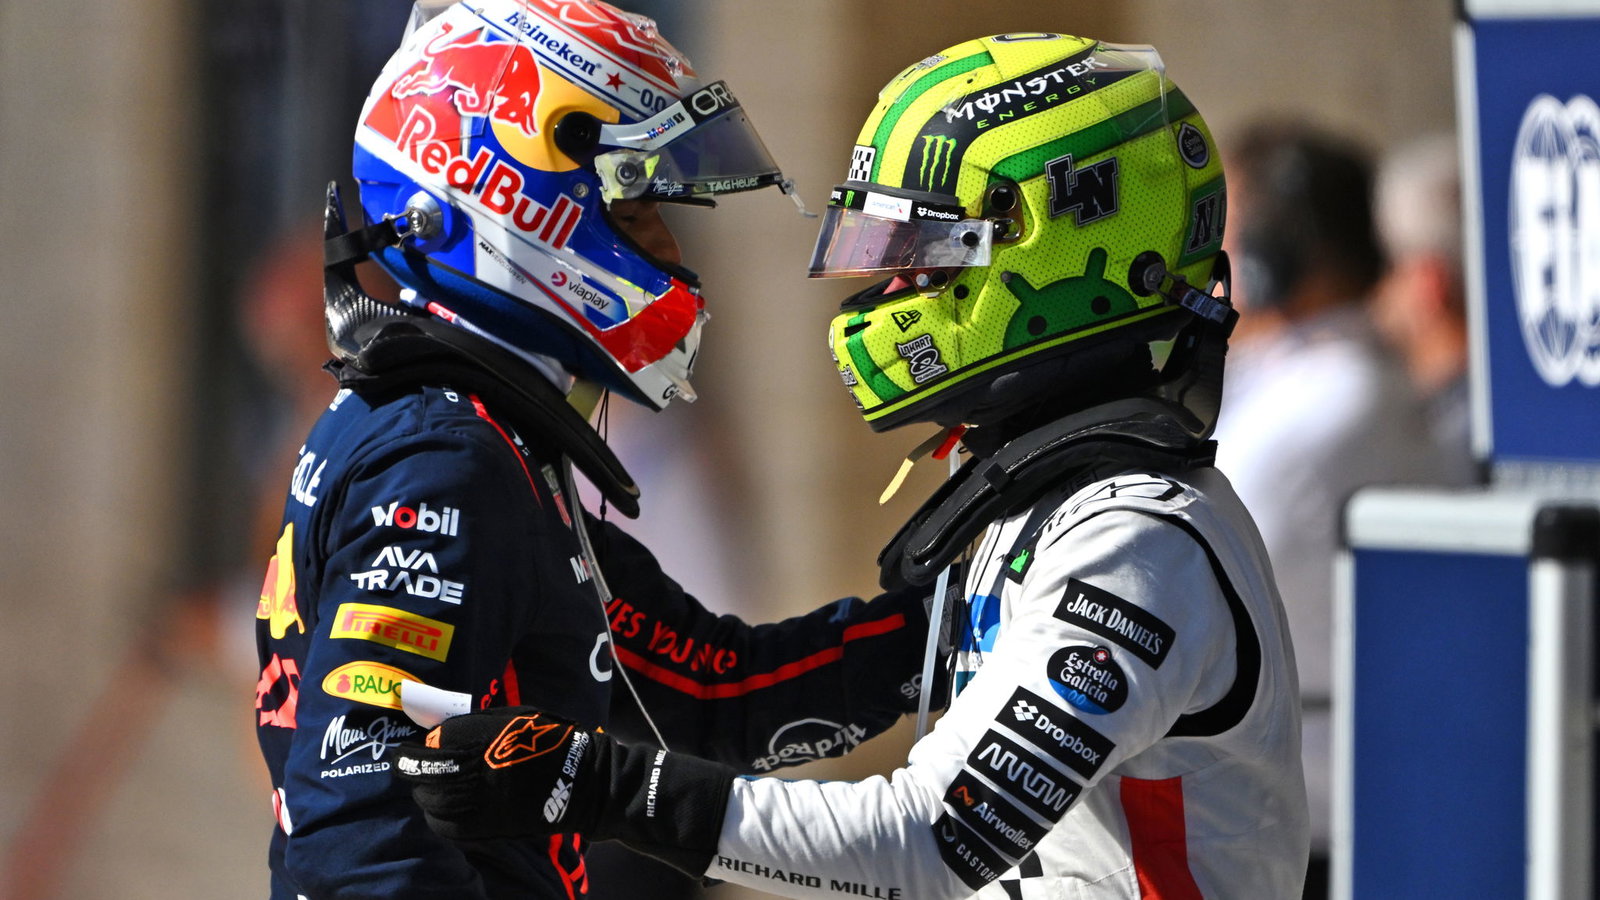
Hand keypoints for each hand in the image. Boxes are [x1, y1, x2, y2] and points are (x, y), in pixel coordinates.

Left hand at [396, 707, 605, 840]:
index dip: (421, 746)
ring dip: (427, 793)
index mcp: (482, 738)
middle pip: (426, 774)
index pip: (433, 743)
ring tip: (433, 788)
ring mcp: (479, 802)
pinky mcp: (485, 827)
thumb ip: (475, 724)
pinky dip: (440, 816)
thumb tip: (440, 734)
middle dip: (416, 770)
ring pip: (431, 802)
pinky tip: (448, 808)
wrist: (579, 780)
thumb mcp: (514, 717)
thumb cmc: (548, 740)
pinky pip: (446, 825)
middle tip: (416, 767)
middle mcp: (475, 770)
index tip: (415, 748)